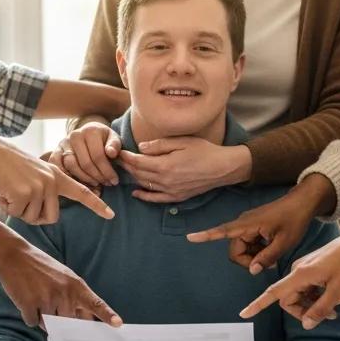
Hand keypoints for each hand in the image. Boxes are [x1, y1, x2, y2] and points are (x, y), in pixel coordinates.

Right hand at [0, 131, 114, 223]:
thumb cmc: (9, 165)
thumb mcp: (35, 173)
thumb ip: (46, 189)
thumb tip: (48, 215)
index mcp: (57, 176)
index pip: (81, 192)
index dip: (97, 205)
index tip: (111, 214)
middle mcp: (52, 182)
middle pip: (51, 218)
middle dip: (34, 216)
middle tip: (19, 200)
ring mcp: (40, 187)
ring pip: (32, 217)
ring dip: (18, 210)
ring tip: (10, 190)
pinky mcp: (25, 193)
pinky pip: (17, 213)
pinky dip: (7, 206)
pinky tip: (2, 191)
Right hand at [0, 238, 122, 327]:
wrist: (13, 255)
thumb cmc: (41, 268)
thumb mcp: (64, 277)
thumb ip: (75, 298)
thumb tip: (84, 321)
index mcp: (76, 286)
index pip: (95, 303)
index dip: (108, 315)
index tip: (118, 325)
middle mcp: (64, 293)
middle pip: (68, 323)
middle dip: (60, 318)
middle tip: (49, 299)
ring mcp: (47, 300)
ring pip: (49, 324)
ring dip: (43, 316)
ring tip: (36, 295)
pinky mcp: (29, 305)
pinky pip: (33, 322)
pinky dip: (29, 315)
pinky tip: (26, 298)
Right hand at [48, 121, 120, 187]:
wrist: (89, 133)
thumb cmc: (104, 139)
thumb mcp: (114, 139)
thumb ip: (115, 145)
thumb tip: (111, 153)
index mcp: (90, 131)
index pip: (98, 156)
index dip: (107, 171)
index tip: (114, 181)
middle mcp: (75, 135)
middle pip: (85, 163)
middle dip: (97, 177)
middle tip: (105, 184)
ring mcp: (64, 143)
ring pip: (71, 166)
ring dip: (84, 179)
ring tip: (95, 184)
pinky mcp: (56, 151)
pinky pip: (58, 166)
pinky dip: (67, 176)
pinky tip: (78, 184)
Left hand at [119, 137, 251, 202]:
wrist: (223, 168)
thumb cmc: (204, 151)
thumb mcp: (182, 142)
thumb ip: (160, 145)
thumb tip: (141, 148)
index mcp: (165, 165)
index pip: (138, 161)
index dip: (126, 156)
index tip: (117, 151)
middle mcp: (165, 181)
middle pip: (139, 173)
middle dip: (126, 166)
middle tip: (116, 159)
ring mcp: (171, 191)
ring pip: (145, 184)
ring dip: (133, 178)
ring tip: (124, 170)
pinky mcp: (177, 197)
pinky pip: (156, 198)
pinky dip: (144, 196)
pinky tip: (136, 192)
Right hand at [187, 174, 335, 273]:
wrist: (303, 202)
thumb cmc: (294, 219)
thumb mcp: (284, 242)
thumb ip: (267, 258)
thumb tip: (251, 270)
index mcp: (248, 224)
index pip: (222, 231)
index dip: (206, 235)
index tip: (190, 238)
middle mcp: (244, 224)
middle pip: (235, 250)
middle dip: (248, 260)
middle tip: (268, 264)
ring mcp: (248, 225)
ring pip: (243, 248)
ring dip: (254, 256)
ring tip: (273, 256)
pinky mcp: (253, 226)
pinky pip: (249, 243)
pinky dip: (257, 250)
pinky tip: (271, 249)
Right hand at [239, 223, 339, 328]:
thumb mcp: (339, 290)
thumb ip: (321, 308)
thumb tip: (306, 324)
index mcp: (301, 274)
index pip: (273, 292)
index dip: (258, 304)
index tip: (244, 313)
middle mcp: (298, 270)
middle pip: (290, 298)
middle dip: (306, 310)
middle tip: (331, 315)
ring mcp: (305, 268)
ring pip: (302, 293)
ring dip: (317, 303)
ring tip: (339, 303)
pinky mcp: (313, 267)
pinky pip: (309, 286)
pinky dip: (320, 294)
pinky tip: (338, 294)